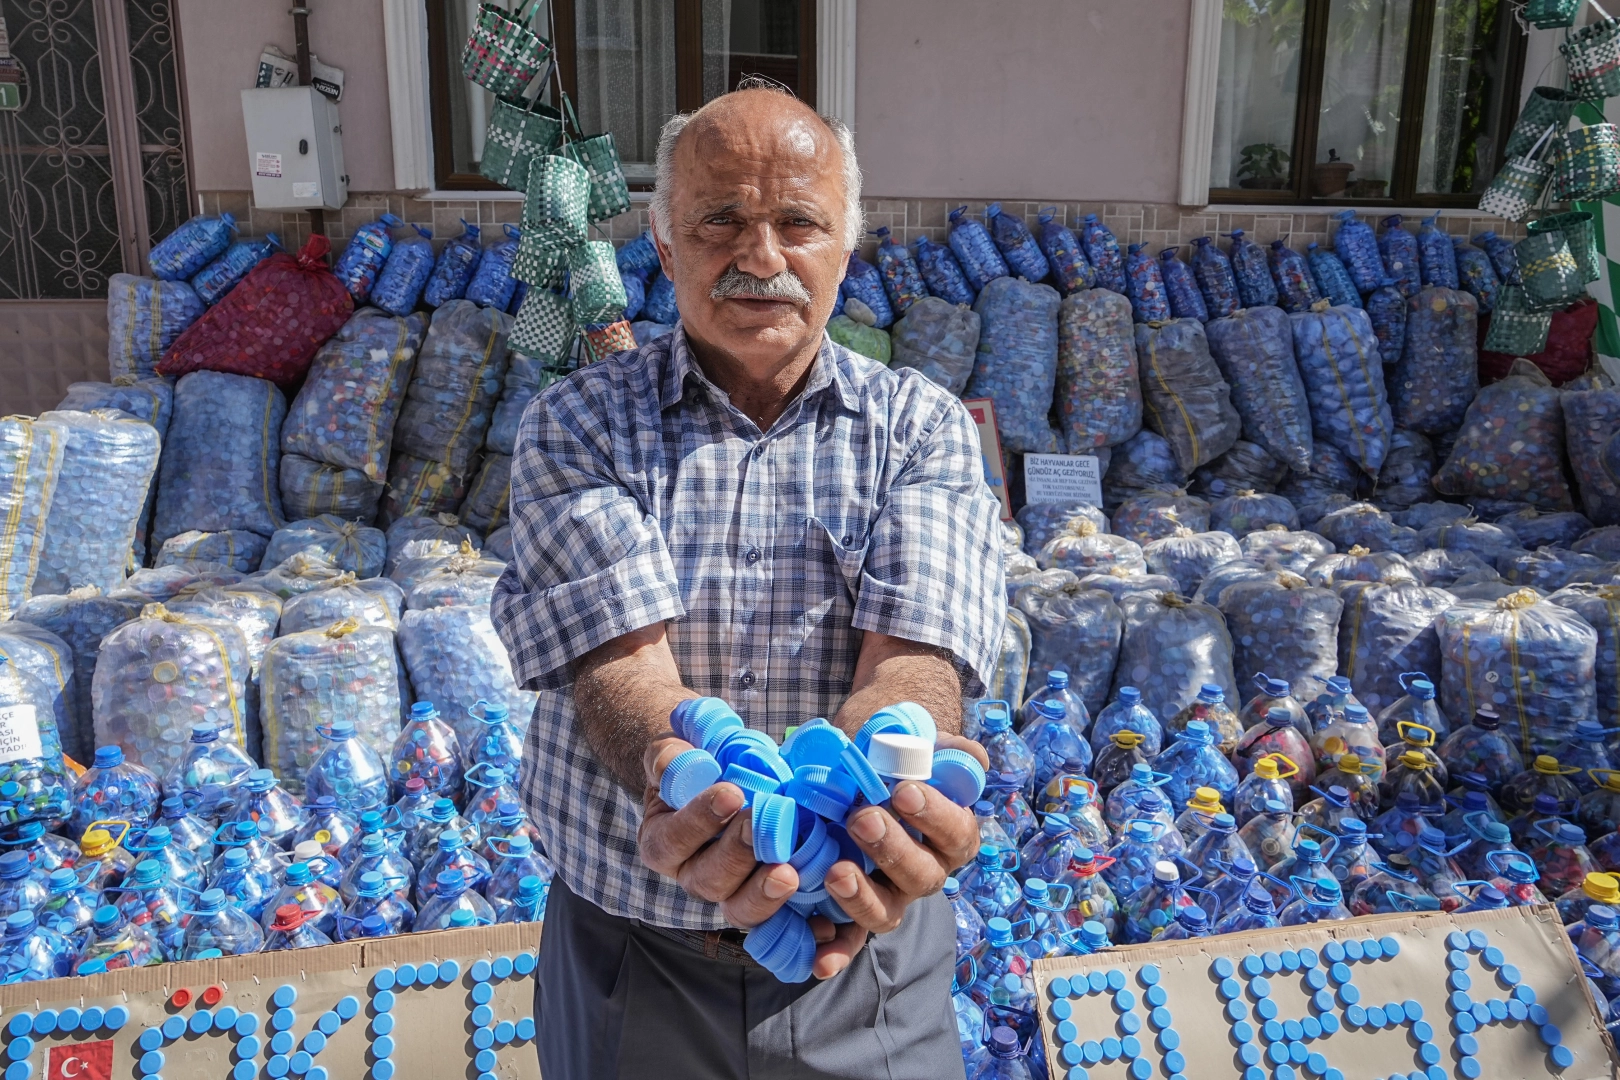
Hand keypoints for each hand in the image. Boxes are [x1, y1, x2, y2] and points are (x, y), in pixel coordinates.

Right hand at [637, 737, 803, 928]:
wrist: (725, 778)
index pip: (673, 840)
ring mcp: (730, 891)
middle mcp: (693, 874)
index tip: (731, 793)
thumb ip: (667, 756)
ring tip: (788, 873)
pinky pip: (778, 924)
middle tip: (760, 825)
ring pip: (740, 907)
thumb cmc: (697, 762)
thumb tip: (671, 766)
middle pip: (708, 881)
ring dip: (764, 893)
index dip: (699, 821)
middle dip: (736, 854)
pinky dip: (799, 926)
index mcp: (664, 842)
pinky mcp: (765, 900)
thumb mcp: (674, 750)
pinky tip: (820, 921)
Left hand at [815, 733, 988, 977]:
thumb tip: (973, 758)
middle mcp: (925, 873)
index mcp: (950, 837)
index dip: (934, 815)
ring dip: (863, 897)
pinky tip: (818, 962)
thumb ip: (947, 751)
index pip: (956, 833)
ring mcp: (890, 896)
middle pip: (921, 875)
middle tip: (861, 817)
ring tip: (836, 871)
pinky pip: (850, 941)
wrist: (857, 772)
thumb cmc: (895, 762)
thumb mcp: (922, 748)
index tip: (904, 790)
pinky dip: (836, 954)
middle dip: (892, 848)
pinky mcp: (854, 913)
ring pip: (887, 912)